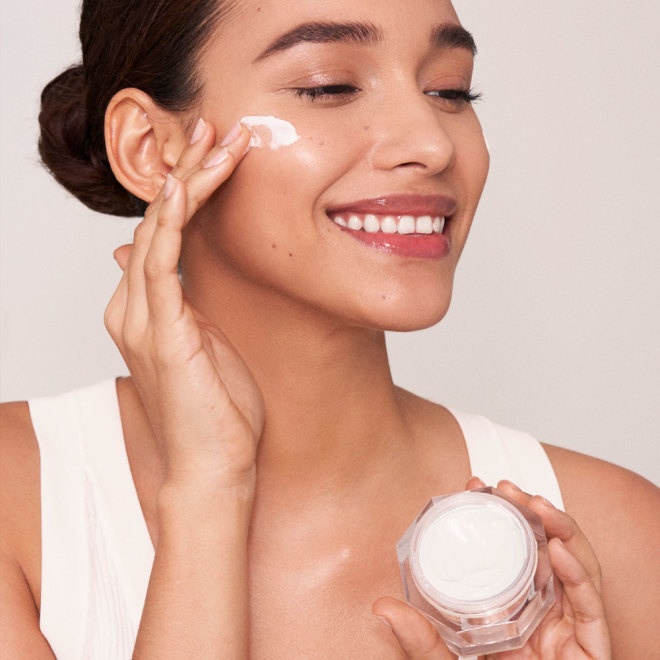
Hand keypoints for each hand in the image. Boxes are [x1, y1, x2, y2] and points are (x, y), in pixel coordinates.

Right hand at [105, 119, 264, 487]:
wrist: (214, 469)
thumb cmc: (217, 414)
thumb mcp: (205, 348)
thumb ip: (184, 306)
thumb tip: (160, 268)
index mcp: (148, 312)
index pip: (160, 235)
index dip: (184, 192)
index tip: (216, 156)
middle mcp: (135, 309)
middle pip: (154, 223)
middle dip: (185, 172)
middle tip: (213, 128)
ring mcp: (142, 320)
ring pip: (156, 232)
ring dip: (184, 183)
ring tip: (215, 140)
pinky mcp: (162, 334)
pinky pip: (160, 264)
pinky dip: (170, 222)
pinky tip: (184, 186)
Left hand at [372, 477, 611, 658]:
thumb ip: (421, 640)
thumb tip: (381, 606)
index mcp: (517, 610)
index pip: (512, 551)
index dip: (498, 515)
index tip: (475, 486)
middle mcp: (547, 613)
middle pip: (547, 551)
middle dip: (532, 513)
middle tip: (506, 487)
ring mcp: (572, 630)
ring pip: (577, 569)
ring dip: (562, 531)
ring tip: (538, 505)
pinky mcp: (593, 652)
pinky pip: (592, 610)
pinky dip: (579, 577)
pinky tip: (559, 551)